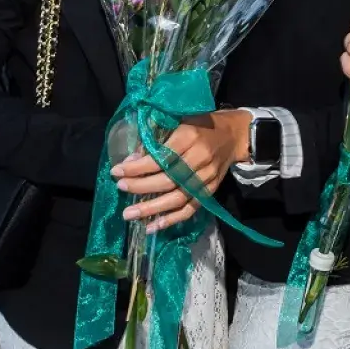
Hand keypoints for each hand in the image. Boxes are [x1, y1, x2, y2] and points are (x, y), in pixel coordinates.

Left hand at [111, 110, 249, 233]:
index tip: (117, 171)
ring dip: (151, 209)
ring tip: (129, 214)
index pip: (160, 157)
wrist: (232, 135)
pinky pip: (190, 209)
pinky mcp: (210, 191)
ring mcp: (206, 178)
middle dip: (140, 186)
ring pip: (177, 198)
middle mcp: (199, 159)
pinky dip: (171, 220)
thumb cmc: (199, 124)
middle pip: (167, 179)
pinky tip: (152, 226)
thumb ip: (156, 139)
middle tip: (120, 188)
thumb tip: (131, 159)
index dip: (137, 167)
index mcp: (189, 137)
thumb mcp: (177, 121)